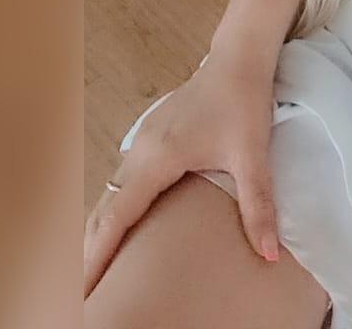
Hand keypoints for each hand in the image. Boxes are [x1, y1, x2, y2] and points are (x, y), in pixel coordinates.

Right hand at [83, 53, 281, 297]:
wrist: (239, 59)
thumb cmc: (244, 103)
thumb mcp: (253, 156)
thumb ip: (258, 205)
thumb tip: (270, 253)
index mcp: (158, 158)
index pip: (118, 217)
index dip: (98, 254)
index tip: (84, 288)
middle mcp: (140, 151)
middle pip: (104, 208)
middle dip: (88, 249)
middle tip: (80, 293)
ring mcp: (142, 141)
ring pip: (109, 193)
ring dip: (97, 228)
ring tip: (91, 267)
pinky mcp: (150, 136)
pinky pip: (120, 180)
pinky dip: (110, 208)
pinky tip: (116, 224)